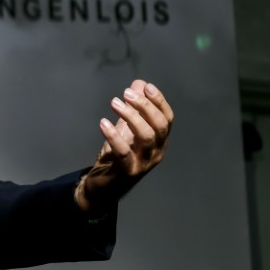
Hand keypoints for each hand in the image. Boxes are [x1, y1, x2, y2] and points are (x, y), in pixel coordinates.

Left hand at [76, 79, 174, 214]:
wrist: (102, 186)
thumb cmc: (117, 157)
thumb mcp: (125, 130)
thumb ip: (133, 109)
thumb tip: (139, 83)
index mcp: (159, 141)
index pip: (167, 119)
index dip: (159, 102)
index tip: (146, 86)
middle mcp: (156, 152)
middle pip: (160, 126)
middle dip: (145, 106)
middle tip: (127, 93)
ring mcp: (143, 163)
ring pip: (146, 137)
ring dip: (131, 116)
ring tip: (115, 102)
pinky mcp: (127, 171)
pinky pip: (123, 152)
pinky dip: (113, 136)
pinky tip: (103, 123)